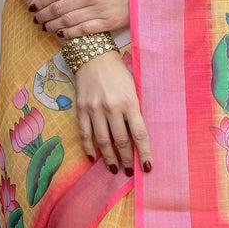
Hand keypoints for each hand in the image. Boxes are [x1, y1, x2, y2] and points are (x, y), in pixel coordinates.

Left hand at [29, 0, 128, 37]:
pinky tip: (60, 34)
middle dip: (43, 15)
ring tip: (44, 27)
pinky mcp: (107, 23)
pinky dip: (69, 33)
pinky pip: (83, 30)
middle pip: (59, 8)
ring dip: (52, 25)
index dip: (42, 0)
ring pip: (68, 21)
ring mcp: (98, 11)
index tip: (33, 5)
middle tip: (35, 18)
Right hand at [72, 49, 152, 174]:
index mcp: (129, 102)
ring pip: (102, 141)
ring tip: (114, 168)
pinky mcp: (81, 109)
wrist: (93, 56)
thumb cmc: (118, 72)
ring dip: (109, 158)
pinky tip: (93, 158)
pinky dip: (88, 148)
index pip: (139, 134)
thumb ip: (134, 110)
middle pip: (120, 140)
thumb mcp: (133, 89)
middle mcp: (112, 108)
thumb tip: (136, 136)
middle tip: (130, 171)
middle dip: (126, 159)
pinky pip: (85, 133)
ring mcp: (94, 109)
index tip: (147, 167)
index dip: (143, 152)